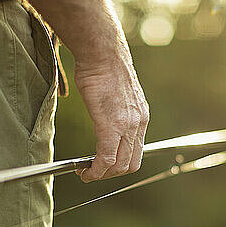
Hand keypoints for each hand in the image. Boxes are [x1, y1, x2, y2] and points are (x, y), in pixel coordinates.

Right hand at [74, 52, 149, 182]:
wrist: (102, 51)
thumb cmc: (103, 66)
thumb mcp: (117, 93)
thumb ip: (116, 110)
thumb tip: (105, 116)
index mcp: (141, 117)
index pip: (136, 153)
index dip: (119, 164)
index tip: (102, 164)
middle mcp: (139, 124)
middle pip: (130, 164)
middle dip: (111, 174)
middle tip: (93, 171)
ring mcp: (127, 126)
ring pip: (119, 166)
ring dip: (102, 174)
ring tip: (86, 172)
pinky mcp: (111, 125)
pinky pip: (106, 158)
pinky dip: (95, 171)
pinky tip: (84, 171)